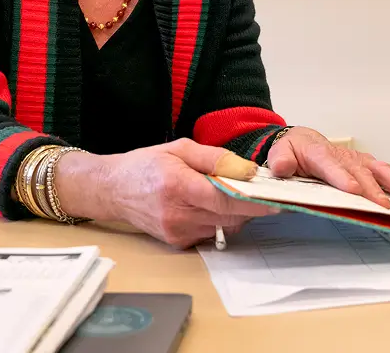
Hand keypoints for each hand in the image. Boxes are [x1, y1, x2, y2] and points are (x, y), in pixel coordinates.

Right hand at [55, 139, 278, 247]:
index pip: (224, 199)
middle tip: (265, 190)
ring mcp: (177, 232)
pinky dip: (220, 219)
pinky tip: (214, 203)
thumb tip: (246, 169)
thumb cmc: (147, 164)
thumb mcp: (181, 148)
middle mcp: (178, 215)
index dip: (253, 201)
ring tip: (237, 192)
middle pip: (228, 215)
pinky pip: (211, 232)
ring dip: (236, 211)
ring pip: (223, 226)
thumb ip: (214, 158)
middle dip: (251, 204)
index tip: (276, 199)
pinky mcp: (177, 242)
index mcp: (178, 186)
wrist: (113, 190)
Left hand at [266, 127, 389, 208]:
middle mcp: (341, 156)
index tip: (354, 189)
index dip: (342, 177)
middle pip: (358, 171)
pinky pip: (382, 169)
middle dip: (372, 188)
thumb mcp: (280, 153)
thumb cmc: (293, 150)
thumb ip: (280, 161)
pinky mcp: (363, 163)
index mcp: (318, 154)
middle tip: (385, 206)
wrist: (303, 140)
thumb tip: (281, 168)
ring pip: (376, 168)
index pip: (330, 165)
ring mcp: (355, 159)